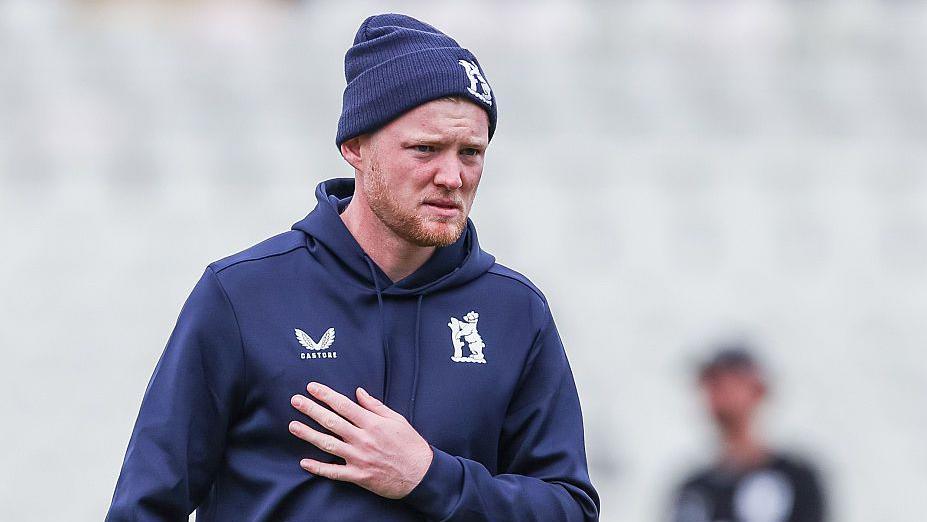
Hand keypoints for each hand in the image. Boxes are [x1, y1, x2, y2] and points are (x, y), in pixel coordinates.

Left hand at [289, 382, 433, 498]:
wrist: (421, 475)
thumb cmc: (410, 445)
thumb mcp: (397, 420)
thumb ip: (375, 406)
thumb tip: (359, 392)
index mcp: (373, 423)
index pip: (344, 405)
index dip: (326, 395)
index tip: (312, 387)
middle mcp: (363, 439)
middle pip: (332, 422)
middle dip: (312, 410)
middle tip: (295, 401)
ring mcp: (359, 458)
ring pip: (329, 444)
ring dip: (309, 435)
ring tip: (293, 426)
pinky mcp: (358, 476)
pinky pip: (334, 472)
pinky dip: (318, 468)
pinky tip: (304, 462)